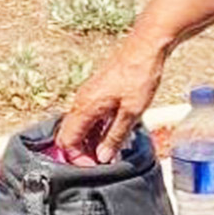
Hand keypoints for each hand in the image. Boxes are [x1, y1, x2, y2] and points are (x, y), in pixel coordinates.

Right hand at [53, 37, 164, 164]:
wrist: (146, 48)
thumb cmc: (139, 76)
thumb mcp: (131, 112)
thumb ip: (115, 137)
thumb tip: (102, 157)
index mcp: (84, 107)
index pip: (67, 141)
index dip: (78, 158)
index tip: (96, 166)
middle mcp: (81, 101)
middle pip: (69, 135)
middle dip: (81, 152)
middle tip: (101, 162)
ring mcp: (88, 96)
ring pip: (79, 126)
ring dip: (90, 141)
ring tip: (109, 151)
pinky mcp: (97, 92)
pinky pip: (89, 116)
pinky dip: (96, 130)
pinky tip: (112, 135)